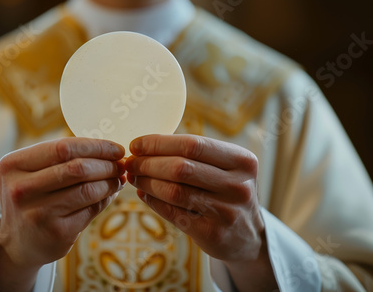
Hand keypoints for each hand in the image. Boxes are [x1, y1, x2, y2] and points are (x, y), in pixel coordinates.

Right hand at [0, 138, 124, 291]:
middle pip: (78, 168)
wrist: (17, 243)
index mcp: (13, 165)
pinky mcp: (56, 232)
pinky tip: (110, 194)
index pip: (63, 147)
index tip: (116, 149)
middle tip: (121, 165)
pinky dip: (106, 199)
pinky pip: (91, 209)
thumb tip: (111, 151)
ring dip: (110, 182)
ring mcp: (38, 213)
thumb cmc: (32, 197)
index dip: (96, 146)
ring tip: (118, 179)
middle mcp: (21, 189)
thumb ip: (62, 158)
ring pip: (88, 189)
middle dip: (107, 164)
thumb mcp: (32, 172)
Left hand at [125, 134, 276, 291]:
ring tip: (134, 177)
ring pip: (174, 191)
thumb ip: (195, 155)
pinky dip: (153, 201)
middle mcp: (238, 185)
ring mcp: (227, 211)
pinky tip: (144, 194)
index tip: (136, 145)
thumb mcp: (226, 168)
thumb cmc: (227, 192)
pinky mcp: (213, 233)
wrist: (248, 236)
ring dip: (147, 182)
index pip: (192, 144)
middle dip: (148, 163)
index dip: (159, 143)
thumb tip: (145, 146)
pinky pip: (173, 213)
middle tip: (131, 163)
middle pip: (180, 167)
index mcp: (242, 160)